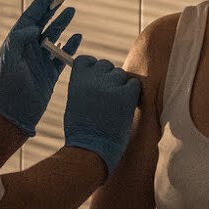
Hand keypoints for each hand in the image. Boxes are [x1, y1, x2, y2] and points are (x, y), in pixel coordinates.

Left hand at [0, 0, 81, 135]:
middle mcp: (27, 50)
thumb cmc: (5, 89)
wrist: (12, 116)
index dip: (40, 4)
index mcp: (15, 44)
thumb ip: (18, 41)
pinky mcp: (49, 74)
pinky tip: (77, 37)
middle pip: (42, 24)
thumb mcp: (8, 61)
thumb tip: (32, 26)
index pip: (29, 18)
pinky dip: (69, 46)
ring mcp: (39, 61)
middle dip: (52, 10)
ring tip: (71, 12)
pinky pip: (61, 56)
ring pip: (53, 37)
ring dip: (62, 25)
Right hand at [62, 56, 141, 176]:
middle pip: (106, 65)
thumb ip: (84, 86)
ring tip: (114, 106)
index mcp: (77, 79)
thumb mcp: (75, 102)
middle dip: (108, 78)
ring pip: (121, 75)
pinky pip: (134, 84)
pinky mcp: (126, 95)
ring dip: (120, 86)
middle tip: (107, 97)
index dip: (93, 68)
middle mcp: (93, 78)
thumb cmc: (82, 131)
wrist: (91, 148)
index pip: (87, 60)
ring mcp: (110, 85)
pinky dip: (131, 93)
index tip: (95, 79)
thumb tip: (96, 79)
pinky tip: (124, 106)